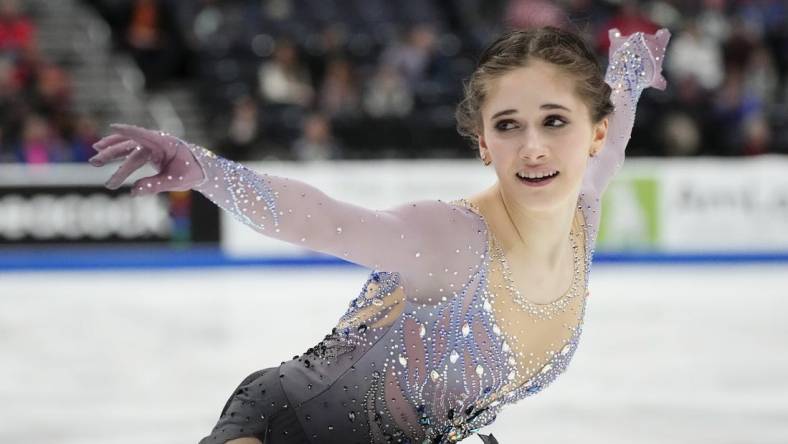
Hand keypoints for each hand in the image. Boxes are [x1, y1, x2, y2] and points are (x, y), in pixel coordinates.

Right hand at [89, 124, 204, 195]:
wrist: (200, 169)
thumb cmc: (190, 173)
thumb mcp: (175, 181)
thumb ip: (155, 185)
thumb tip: (132, 192)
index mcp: (165, 143)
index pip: (144, 135)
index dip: (129, 131)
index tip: (114, 126)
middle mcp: (156, 142)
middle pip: (130, 146)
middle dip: (112, 154)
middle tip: (94, 162)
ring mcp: (151, 146)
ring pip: (127, 148)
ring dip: (110, 152)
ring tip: (94, 159)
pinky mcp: (148, 151)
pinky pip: (129, 151)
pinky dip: (117, 152)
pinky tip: (102, 152)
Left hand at [608, 27, 670, 90]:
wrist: (630, 72)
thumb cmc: (646, 75)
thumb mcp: (654, 79)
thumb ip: (659, 81)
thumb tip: (663, 86)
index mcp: (659, 42)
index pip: (664, 34)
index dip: (662, 37)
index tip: (660, 39)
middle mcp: (646, 36)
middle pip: (645, 41)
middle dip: (643, 51)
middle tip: (640, 64)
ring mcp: (631, 37)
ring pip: (631, 41)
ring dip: (630, 49)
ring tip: (628, 62)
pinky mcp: (617, 41)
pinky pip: (614, 35)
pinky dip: (614, 34)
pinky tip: (613, 33)